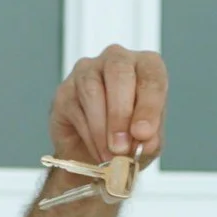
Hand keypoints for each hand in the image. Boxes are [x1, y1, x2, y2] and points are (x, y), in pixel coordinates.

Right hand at [48, 45, 167, 171]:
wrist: (97, 152)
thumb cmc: (128, 136)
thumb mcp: (148, 142)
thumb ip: (151, 139)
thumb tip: (145, 140)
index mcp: (145, 66)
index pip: (151, 75)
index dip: (149, 105)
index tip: (143, 134)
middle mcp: (116, 60)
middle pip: (118, 72)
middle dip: (121, 114)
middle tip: (121, 146)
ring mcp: (87, 71)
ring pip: (92, 90)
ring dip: (102, 128)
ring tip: (110, 155)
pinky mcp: (65, 89)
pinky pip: (75, 108)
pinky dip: (89, 136)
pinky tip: (98, 151)